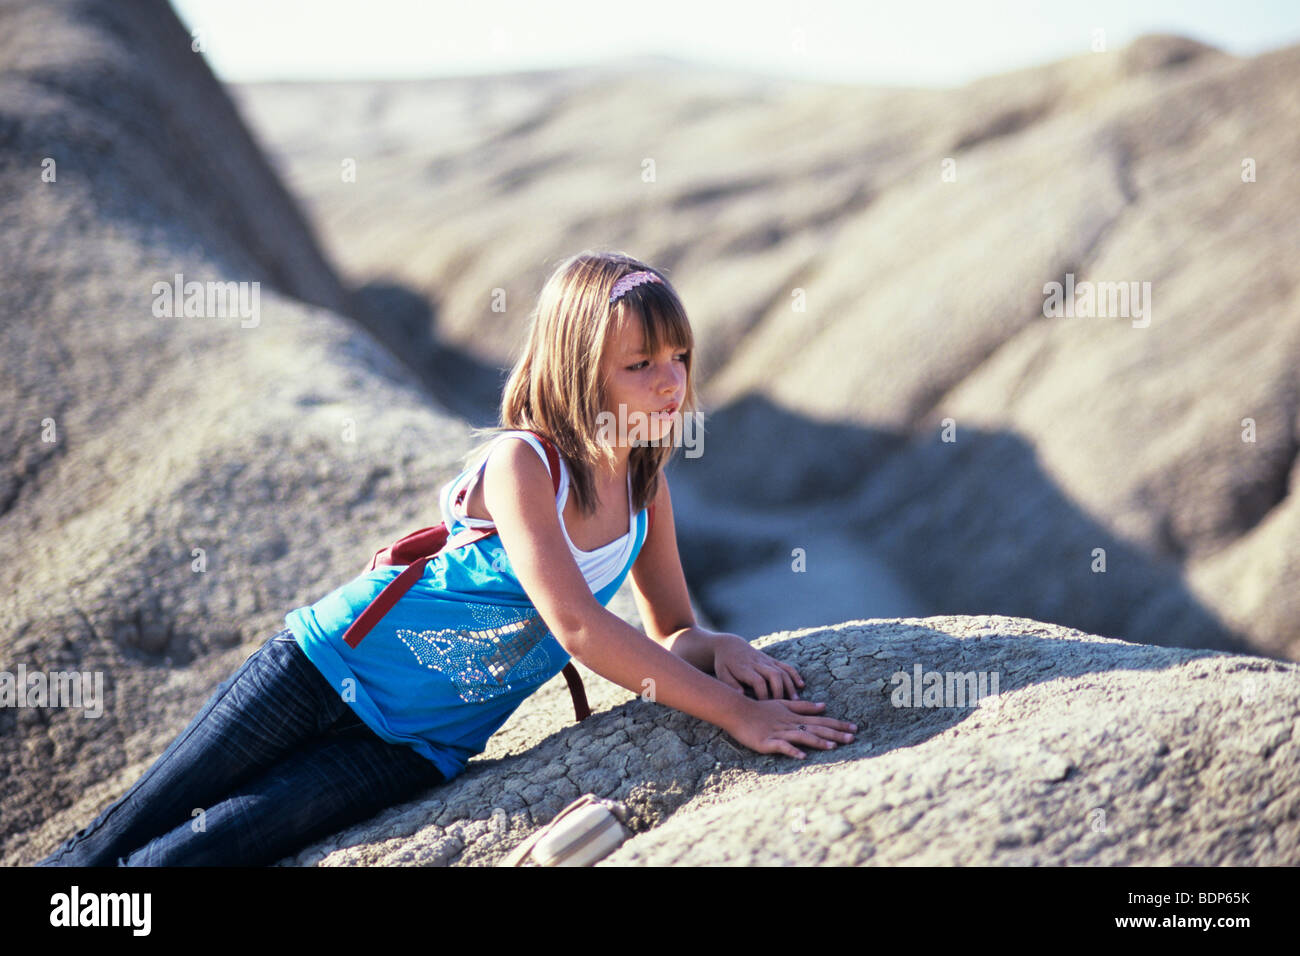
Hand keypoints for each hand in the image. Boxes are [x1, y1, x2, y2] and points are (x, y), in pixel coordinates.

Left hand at [712, 633, 804, 699]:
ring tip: (796, 700)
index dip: (763, 694)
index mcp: (745, 668)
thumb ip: (730, 684)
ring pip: (782, 671)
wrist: (730, 645)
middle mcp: (758, 663)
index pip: (758, 681)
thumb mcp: (721, 673)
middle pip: (774, 675)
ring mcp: (766, 661)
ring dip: (790, 685)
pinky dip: (794, 674)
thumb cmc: (725, 664)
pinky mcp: (772, 660)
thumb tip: (741, 694)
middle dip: (780, 691)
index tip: (765, 706)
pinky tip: (801, 685)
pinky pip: (786, 666)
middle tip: (783, 706)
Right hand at [726, 696, 857, 758]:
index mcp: (795, 717)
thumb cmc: (760, 709)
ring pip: (802, 736)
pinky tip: (802, 757)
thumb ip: (803, 706)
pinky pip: (782, 747)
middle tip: (853, 738)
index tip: (855, 728)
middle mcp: (791, 724)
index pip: (821, 721)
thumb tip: (824, 706)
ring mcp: (779, 733)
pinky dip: (792, 751)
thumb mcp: (783, 705)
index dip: (838, 725)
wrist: (737, 711)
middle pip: (816, 728)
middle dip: (835, 733)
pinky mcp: (767, 742)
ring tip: (833, 746)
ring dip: (818, 741)